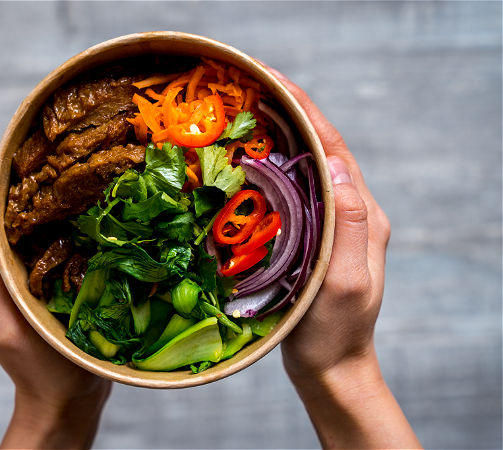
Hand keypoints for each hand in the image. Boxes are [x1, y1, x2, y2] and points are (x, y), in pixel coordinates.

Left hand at [0, 163, 111, 448]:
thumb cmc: (36, 367)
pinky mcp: (70, 273)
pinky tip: (105, 198)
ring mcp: (45, 265)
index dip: (1, 168)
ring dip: (63, 187)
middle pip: (22, 203)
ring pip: (49, 216)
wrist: (69, 398)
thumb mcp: (7, 324)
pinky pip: (73, 235)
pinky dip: (83, 214)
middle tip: (65, 136)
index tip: (23, 136)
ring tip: (87, 155)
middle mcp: (19, 258)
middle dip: (37, 169)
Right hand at [264, 67, 420, 448]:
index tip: (273, 79)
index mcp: (362, 214)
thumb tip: (341, 164)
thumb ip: (347, 224)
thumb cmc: (334, 331)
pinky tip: (244, 163)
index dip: (306, 110)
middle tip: (248, 87)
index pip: (334, 148)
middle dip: (288, 112)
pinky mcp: (311, 235)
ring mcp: (330, 222)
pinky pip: (291, 191)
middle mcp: (350, 210)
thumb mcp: (344, 281)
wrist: (330, 366)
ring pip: (304, 166)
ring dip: (277, 135)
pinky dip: (268, 168)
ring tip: (242, 112)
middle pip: (319, 148)